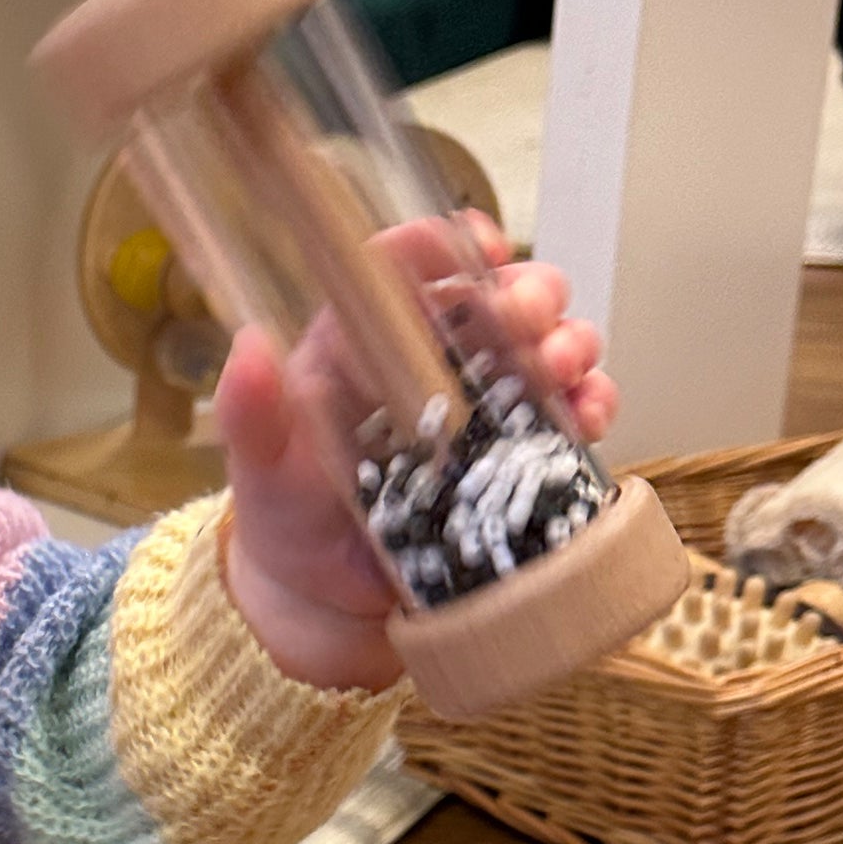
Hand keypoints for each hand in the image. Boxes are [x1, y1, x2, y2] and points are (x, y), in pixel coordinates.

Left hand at [214, 220, 618, 691]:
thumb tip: (250, 347)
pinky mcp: (519, 454)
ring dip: (569, 344)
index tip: (480, 246)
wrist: (323, 599)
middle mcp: (435, 358)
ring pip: (551, 345)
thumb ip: (251, 411)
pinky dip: (592, 405)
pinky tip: (587, 417)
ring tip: (558, 370)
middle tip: (526, 321)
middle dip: (530, 294)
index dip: (449, 244)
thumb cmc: (286, 516)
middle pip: (501, 295)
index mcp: (368, 340)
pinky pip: (572, 415)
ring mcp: (486, 404)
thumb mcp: (260, 466)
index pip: (411, 268)